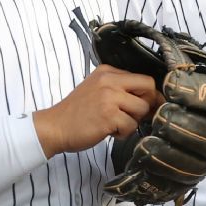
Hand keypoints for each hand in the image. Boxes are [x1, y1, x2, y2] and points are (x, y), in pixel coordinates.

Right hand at [33, 65, 159, 157]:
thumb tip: (152, 97)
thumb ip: (120, 88)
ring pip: (142, 109)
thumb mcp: (97, 89)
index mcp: (107, 72)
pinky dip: (122, 133)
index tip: (147, 105)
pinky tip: (108, 131)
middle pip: (149, 89)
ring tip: (114, 124)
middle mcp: (109, 81)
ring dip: (132, 122)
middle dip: (146, 105)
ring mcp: (109, 97)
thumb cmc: (76, 113)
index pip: (143, 78)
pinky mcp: (108, 115)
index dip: (149, 94)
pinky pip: (131, 126)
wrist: (54, 127)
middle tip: (132, 116)